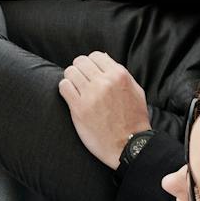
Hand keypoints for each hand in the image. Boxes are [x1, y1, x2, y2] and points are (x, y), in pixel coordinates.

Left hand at [57, 51, 150, 168]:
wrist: (129, 144)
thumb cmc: (134, 119)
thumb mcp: (136, 91)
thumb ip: (120, 74)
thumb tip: (104, 58)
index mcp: (119, 75)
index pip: (96, 55)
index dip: (91, 63)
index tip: (90, 72)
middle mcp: (104, 82)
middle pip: (80, 61)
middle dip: (79, 69)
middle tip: (81, 80)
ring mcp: (90, 94)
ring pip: (70, 72)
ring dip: (71, 78)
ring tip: (75, 88)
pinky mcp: (78, 108)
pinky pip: (63, 87)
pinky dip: (65, 89)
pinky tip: (71, 96)